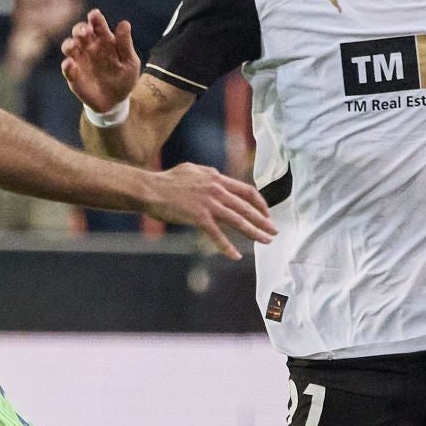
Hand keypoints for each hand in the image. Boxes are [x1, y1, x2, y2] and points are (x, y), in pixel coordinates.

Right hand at [60, 10, 140, 111]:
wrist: (116, 101)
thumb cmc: (124, 78)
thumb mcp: (130, 62)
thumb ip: (125, 44)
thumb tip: (124, 23)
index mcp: (104, 40)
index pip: (98, 25)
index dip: (95, 19)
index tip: (94, 14)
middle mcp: (89, 47)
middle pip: (80, 32)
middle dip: (80, 29)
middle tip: (85, 31)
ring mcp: (79, 60)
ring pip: (69, 47)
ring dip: (69, 44)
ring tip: (73, 45)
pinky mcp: (73, 76)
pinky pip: (67, 69)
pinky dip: (67, 66)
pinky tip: (70, 64)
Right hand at [143, 163, 276, 259]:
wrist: (151, 189)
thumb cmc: (167, 181)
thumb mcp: (192, 170)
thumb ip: (208, 175)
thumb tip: (217, 177)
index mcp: (217, 178)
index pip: (246, 190)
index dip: (259, 203)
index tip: (266, 213)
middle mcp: (217, 189)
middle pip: (247, 207)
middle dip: (263, 220)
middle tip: (274, 231)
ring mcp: (209, 203)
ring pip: (238, 220)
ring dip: (254, 232)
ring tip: (266, 241)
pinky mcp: (199, 217)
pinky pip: (218, 235)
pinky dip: (228, 247)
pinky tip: (236, 256)